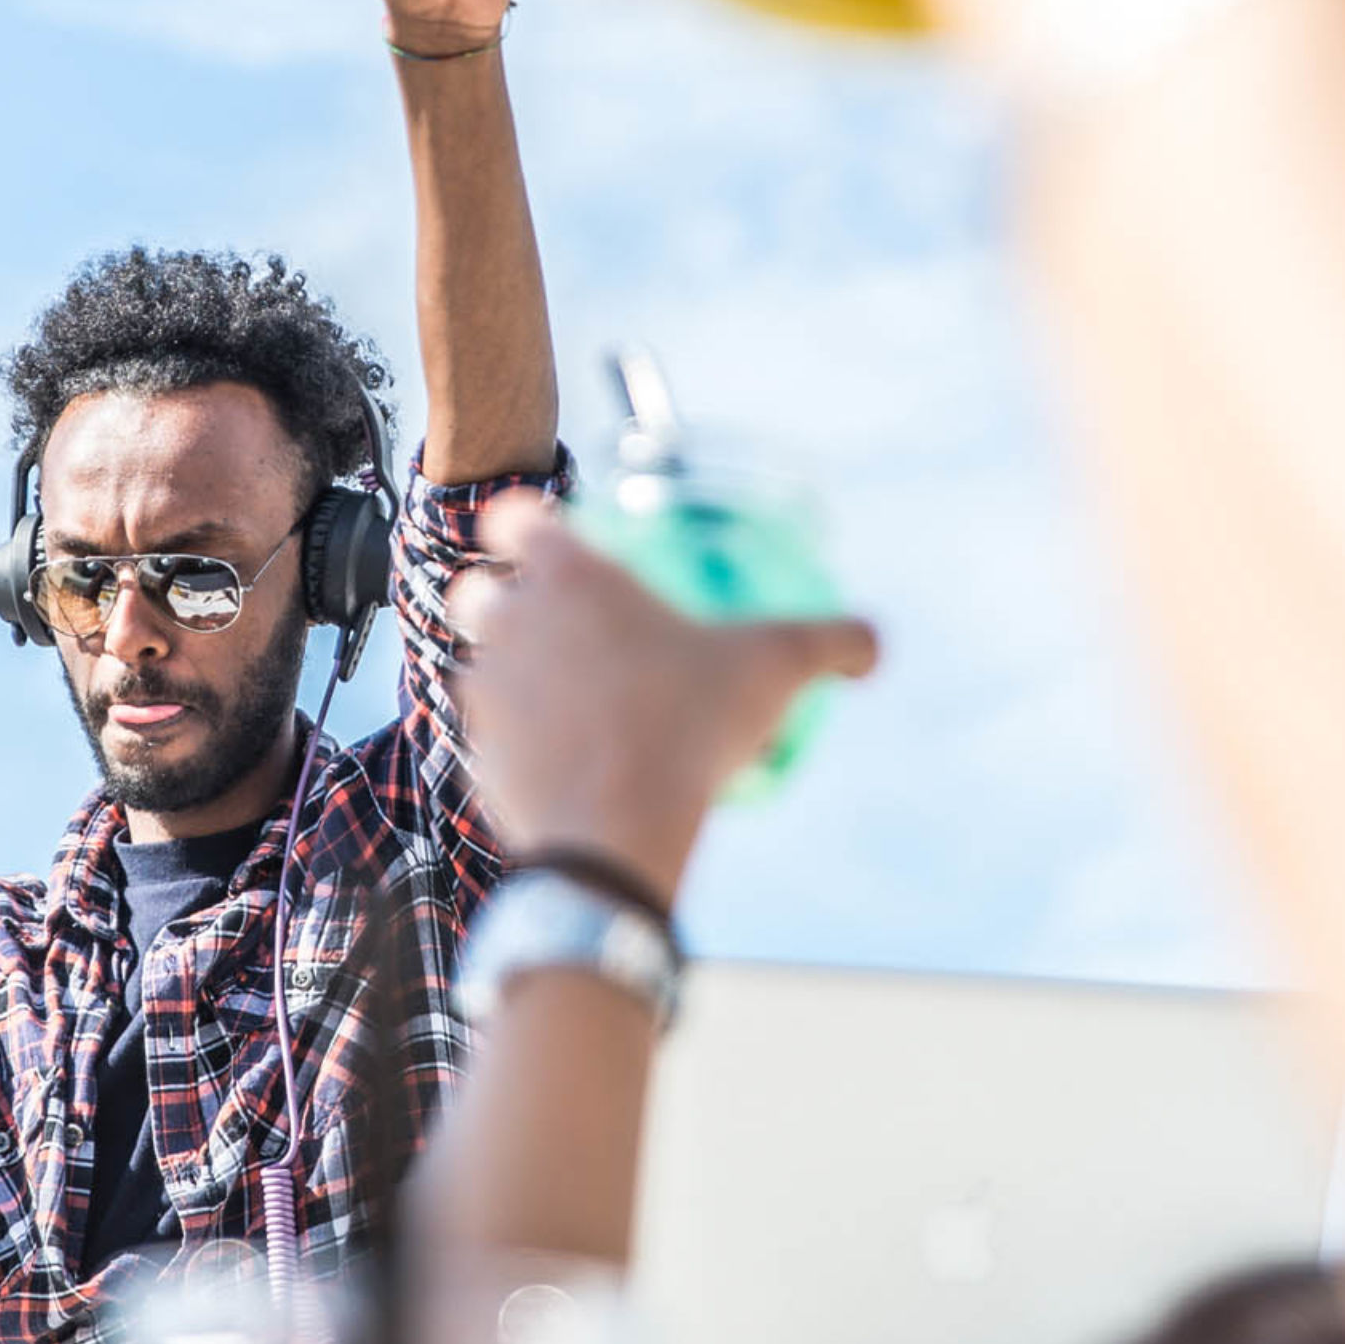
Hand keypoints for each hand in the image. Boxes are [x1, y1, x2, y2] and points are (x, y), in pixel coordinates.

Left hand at [449, 497, 876, 897]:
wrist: (617, 829)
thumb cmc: (692, 728)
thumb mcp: (774, 670)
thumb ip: (827, 642)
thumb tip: (871, 644)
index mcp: (567, 576)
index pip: (513, 514)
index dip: (524, 519)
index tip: (547, 538)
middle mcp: (509, 622)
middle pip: (475, 587)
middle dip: (499, 594)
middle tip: (550, 620)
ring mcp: (484, 688)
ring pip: (474, 661)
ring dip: (506, 670)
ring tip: (561, 695)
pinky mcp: (473, 751)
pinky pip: (483, 733)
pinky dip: (510, 738)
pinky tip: (554, 754)